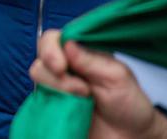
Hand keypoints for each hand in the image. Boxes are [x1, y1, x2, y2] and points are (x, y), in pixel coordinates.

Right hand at [30, 31, 166, 138]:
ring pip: (37, 74)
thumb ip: (91, 60)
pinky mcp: (52, 103)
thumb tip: (66, 43)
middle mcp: (65, 65)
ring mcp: (56, 84)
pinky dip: (51, 102)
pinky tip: (70, 109)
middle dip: (55, 73)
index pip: (54, 38)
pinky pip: (38, 96)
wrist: (130, 135)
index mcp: (81, 51)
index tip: (61, 66)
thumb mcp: (116, 76)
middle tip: (82, 90)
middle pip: (41, 55)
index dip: (51, 48)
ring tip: (82, 100)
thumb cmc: (128, 102)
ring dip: (58, 89)